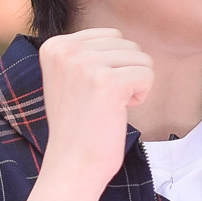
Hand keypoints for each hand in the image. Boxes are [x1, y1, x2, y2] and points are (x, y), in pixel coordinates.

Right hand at [37, 28, 152, 187]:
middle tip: (101, 102)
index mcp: (54, 45)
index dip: (112, 65)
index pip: (110, 35)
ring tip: (109, 107)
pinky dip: (141, 95)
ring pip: (140, 57)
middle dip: (125, 72)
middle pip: (126, 43)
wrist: (72, 164)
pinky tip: (119, 112)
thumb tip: (121, 38)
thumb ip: (86, 52)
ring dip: (133, 84)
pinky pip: (147, 74)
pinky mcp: (107, 82)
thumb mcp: (69, 78)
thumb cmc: (77, 125)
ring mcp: (85, 64)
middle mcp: (66, 50)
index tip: (91, 91)